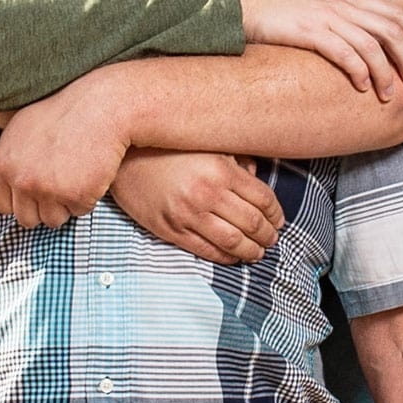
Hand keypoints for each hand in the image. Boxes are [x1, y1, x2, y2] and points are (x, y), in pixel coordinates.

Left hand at [0, 75, 126, 226]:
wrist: (100, 107)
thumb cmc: (62, 113)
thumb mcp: (20, 128)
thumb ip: (3, 158)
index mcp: (4, 164)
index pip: (0, 204)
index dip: (18, 200)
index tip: (32, 191)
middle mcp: (22, 179)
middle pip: (26, 218)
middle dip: (42, 206)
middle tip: (58, 185)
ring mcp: (48, 189)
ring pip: (52, 220)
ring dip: (64, 205)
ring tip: (75, 177)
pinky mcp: (76, 195)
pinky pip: (79, 212)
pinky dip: (87, 198)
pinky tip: (90, 174)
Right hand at [110, 149, 283, 263]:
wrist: (123, 159)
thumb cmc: (167, 149)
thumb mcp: (206, 145)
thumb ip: (235, 158)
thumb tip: (256, 173)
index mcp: (221, 170)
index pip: (263, 199)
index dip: (276, 214)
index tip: (279, 220)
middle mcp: (207, 194)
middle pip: (253, 223)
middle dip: (268, 235)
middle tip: (272, 239)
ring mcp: (188, 215)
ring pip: (233, 242)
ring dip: (252, 251)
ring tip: (258, 252)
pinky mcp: (171, 230)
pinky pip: (206, 251)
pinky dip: (226, 258)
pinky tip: (233, 256)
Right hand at [232, 0, 402, 99]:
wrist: (238, 2)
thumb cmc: (269, 6)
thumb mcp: (308, 0)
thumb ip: (332, 9)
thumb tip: (349, 25)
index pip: (389, 10)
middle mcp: (339, 3)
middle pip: (389, 29)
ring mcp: (326, 16)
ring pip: (372, 45)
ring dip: (386, 72)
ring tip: (389, 93)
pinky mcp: (310, 32)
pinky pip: (346, 54)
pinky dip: (360, 71)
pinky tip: (362, 87)